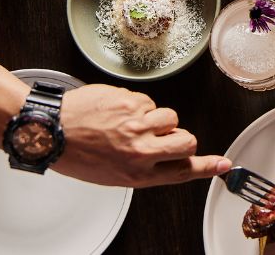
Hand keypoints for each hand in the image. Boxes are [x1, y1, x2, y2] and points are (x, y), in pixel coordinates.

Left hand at [54, 85, 230, 186]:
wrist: (50, 131)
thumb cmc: (78, 154)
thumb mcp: (115, 173)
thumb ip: (147, 166)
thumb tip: (170, 154)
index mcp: (137, 173)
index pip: (182, 171)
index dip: (207, 167)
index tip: (224, 164)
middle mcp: (140, 150)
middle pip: (186, 139)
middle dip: (180, 136)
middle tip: (165, 136)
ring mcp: (135, 123)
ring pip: (170, 116)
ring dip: (158, 118)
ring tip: (132, 123)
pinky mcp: (129, 101)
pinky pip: (148, 101)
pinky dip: (138, 105)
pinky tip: (118, 112)